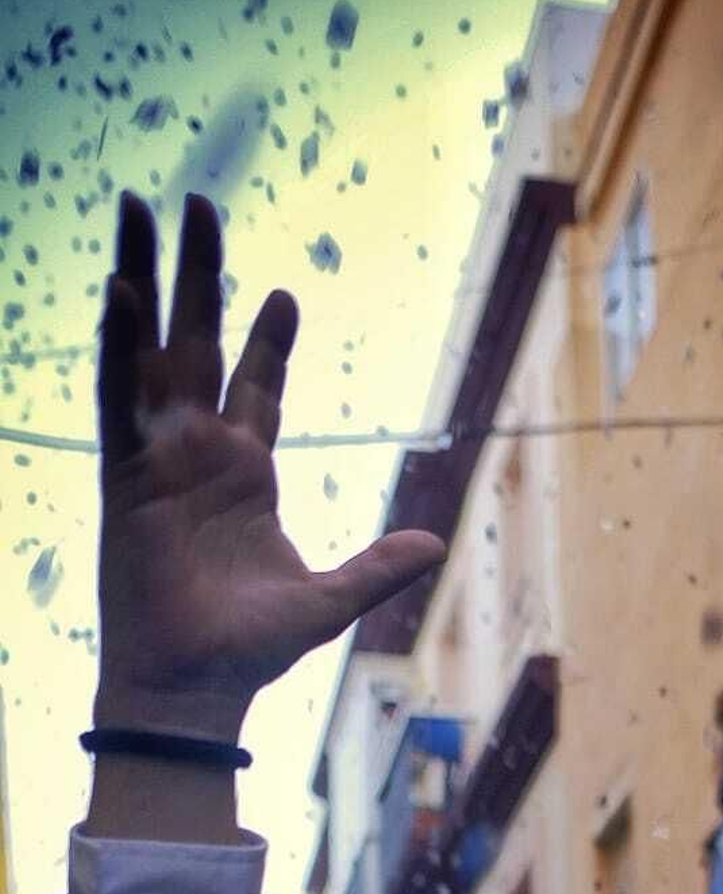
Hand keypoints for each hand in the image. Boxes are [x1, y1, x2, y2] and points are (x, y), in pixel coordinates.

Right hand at [94, 190, 446, 739]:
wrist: (196, 689)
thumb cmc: (252, 650)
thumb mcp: (329, 600)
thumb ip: (379, 568)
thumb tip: (436, 545)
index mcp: (246, 474)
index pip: (257, 386)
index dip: (269, 338)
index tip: (284, 290)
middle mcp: (198, 453)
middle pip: (196, 341)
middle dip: (196, 273)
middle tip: (197, 204)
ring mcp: (157, 459)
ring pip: (148, 349)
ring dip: (142, 279)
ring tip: (137, 209)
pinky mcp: (124, 478)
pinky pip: (116, 399)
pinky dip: (117, 345)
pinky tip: (120, 291)